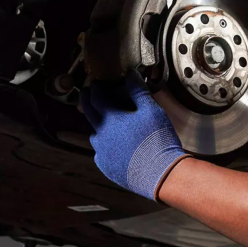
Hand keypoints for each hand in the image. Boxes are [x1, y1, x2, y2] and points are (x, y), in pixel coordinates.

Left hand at [81, 70, 190, 199]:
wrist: (160, 173)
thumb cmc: (157, 139)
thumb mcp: (151, 110)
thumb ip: (138, 91)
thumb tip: (131, 74)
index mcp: (110, 119)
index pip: (96, 98)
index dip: (95, 88)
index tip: (95, 83)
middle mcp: (101, 135)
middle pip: (89, 114)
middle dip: (87, 102)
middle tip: (87, 94)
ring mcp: (102, 153)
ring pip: (94, 135)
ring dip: (97, 125)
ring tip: (103, 121)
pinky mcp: (107, 167)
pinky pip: (101, 153)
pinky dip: (104, 146)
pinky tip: (113, 145)